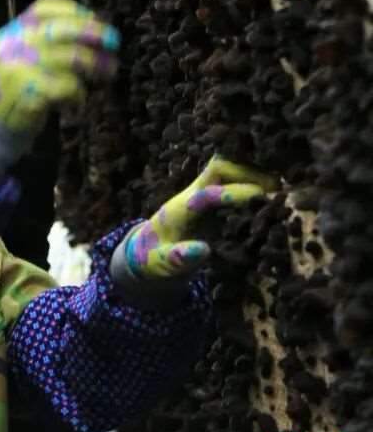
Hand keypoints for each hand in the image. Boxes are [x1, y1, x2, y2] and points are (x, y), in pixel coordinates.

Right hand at [0, 0, 118, 146]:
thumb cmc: (12, 90)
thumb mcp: (18, 56)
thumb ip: (43, 42)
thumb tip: (92, 28)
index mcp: (11, 32)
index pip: (44, 9)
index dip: (73, 11)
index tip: (94, 18)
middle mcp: (14, 45)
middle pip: (61, 30)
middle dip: (93, 32)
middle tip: (114, 41)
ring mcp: (20, 68)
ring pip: (71, 57)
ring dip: (95, 65)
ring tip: (107, 72)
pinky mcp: (30, 93)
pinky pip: (68, 86)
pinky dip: (79, 94)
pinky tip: (77, 101)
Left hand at [121, 157, 278, 285]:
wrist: (147, 249)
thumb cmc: (152, 257)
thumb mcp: (160, 263)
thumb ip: (178, 258)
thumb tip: (204, 250)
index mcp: (181, 207)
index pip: (207, 193)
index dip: (232, 194)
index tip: (260, 197)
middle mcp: (194, 193)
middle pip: (219, 168)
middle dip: (248, 173)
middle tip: (279, 188)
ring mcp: (204, 193)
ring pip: (229, 170)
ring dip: (254, 175)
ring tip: (283, 189)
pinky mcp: (214, 200)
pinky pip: (234, 182)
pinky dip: (254, 183)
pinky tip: (276, 196)